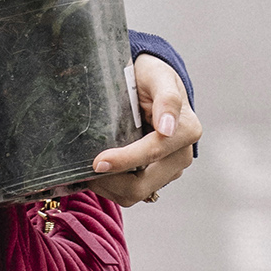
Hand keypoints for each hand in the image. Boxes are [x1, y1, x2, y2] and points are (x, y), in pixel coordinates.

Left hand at [92, 58, 200, 206]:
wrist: (151, 85)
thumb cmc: (152, 77)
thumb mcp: (158, 77)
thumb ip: (167, 99)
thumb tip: (168, 128)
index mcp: (186, 131)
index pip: (152, 154)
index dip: (123, 161)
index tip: (97, 162)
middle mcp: (181, 155)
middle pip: (142, 185)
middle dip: (110, 180)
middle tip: (84, 169)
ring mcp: (168, 170)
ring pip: (134, 194)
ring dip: (108, 187)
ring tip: (89, 170)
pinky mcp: (155, 178)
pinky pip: (130, 192)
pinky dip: (111, 186)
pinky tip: (99, 172)